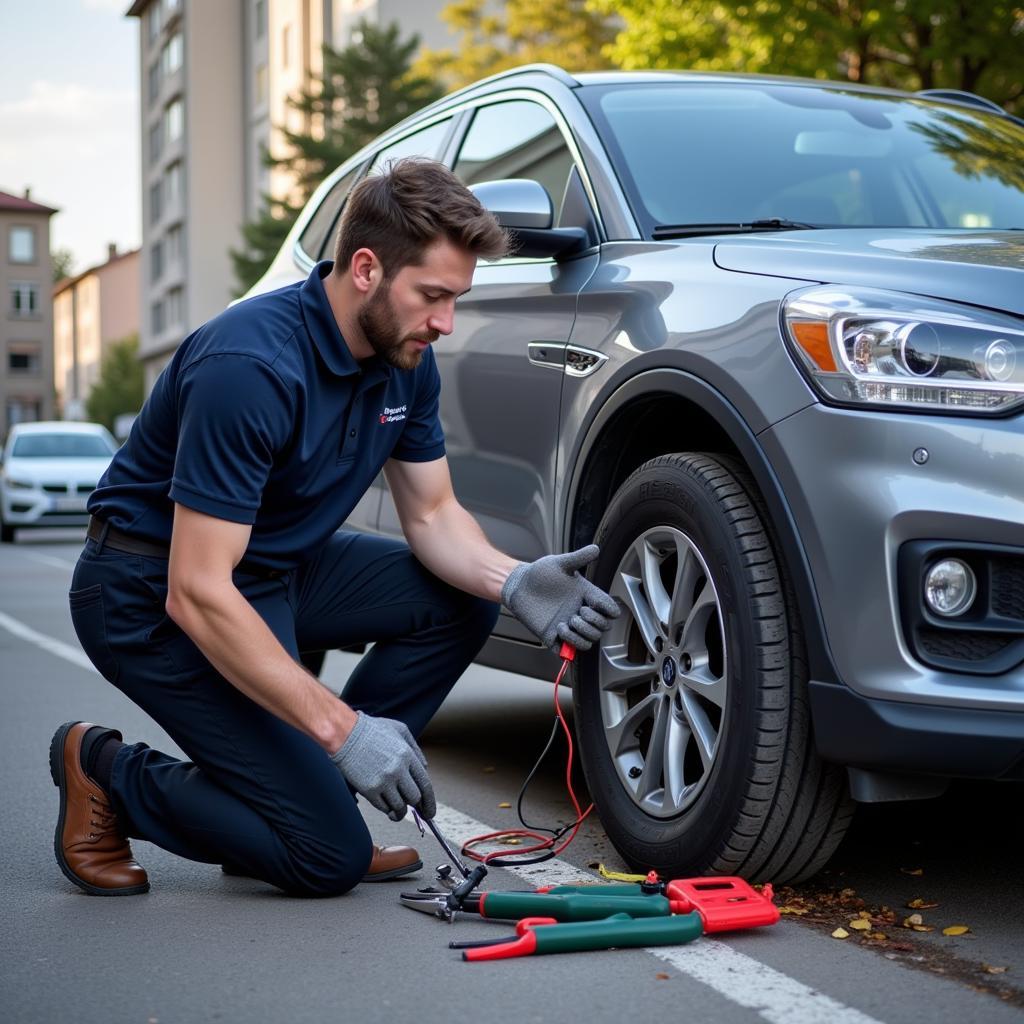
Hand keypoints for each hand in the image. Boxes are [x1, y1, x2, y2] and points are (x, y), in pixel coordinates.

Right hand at [330, 712, 435, 820]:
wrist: (345, 734)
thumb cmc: (371, 730)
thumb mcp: (400, 731)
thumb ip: (415, 749)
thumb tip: (424, 769)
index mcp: (407, 755)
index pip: (425, 785)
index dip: (429, 802)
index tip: (429, 811)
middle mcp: (397, 770)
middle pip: (414, 798)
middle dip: (417, 807)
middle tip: (416, 811)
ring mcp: (383, 781)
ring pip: (400, 807)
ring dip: (400, 811)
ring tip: (398, 810)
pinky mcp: (369, 790)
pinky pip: (383, 808)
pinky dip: (387, 810)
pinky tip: (387, 806)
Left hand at [501, 544, 618, 650]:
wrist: (518, 586)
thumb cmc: (539, 573)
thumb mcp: (560, 563)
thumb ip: (578, 557)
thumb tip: (595, 548)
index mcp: (586, 596)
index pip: (609, 609)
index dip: (610, 610)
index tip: (596, 603)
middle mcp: (580, 612)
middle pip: (603, 628)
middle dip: (595, 622)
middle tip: (580, 612)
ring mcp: (569, 626)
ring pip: (590, 641)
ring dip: (582, 634)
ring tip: (567, 622)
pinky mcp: (555, 636)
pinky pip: (572, 650)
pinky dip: (570, 643)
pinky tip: (559, 629)